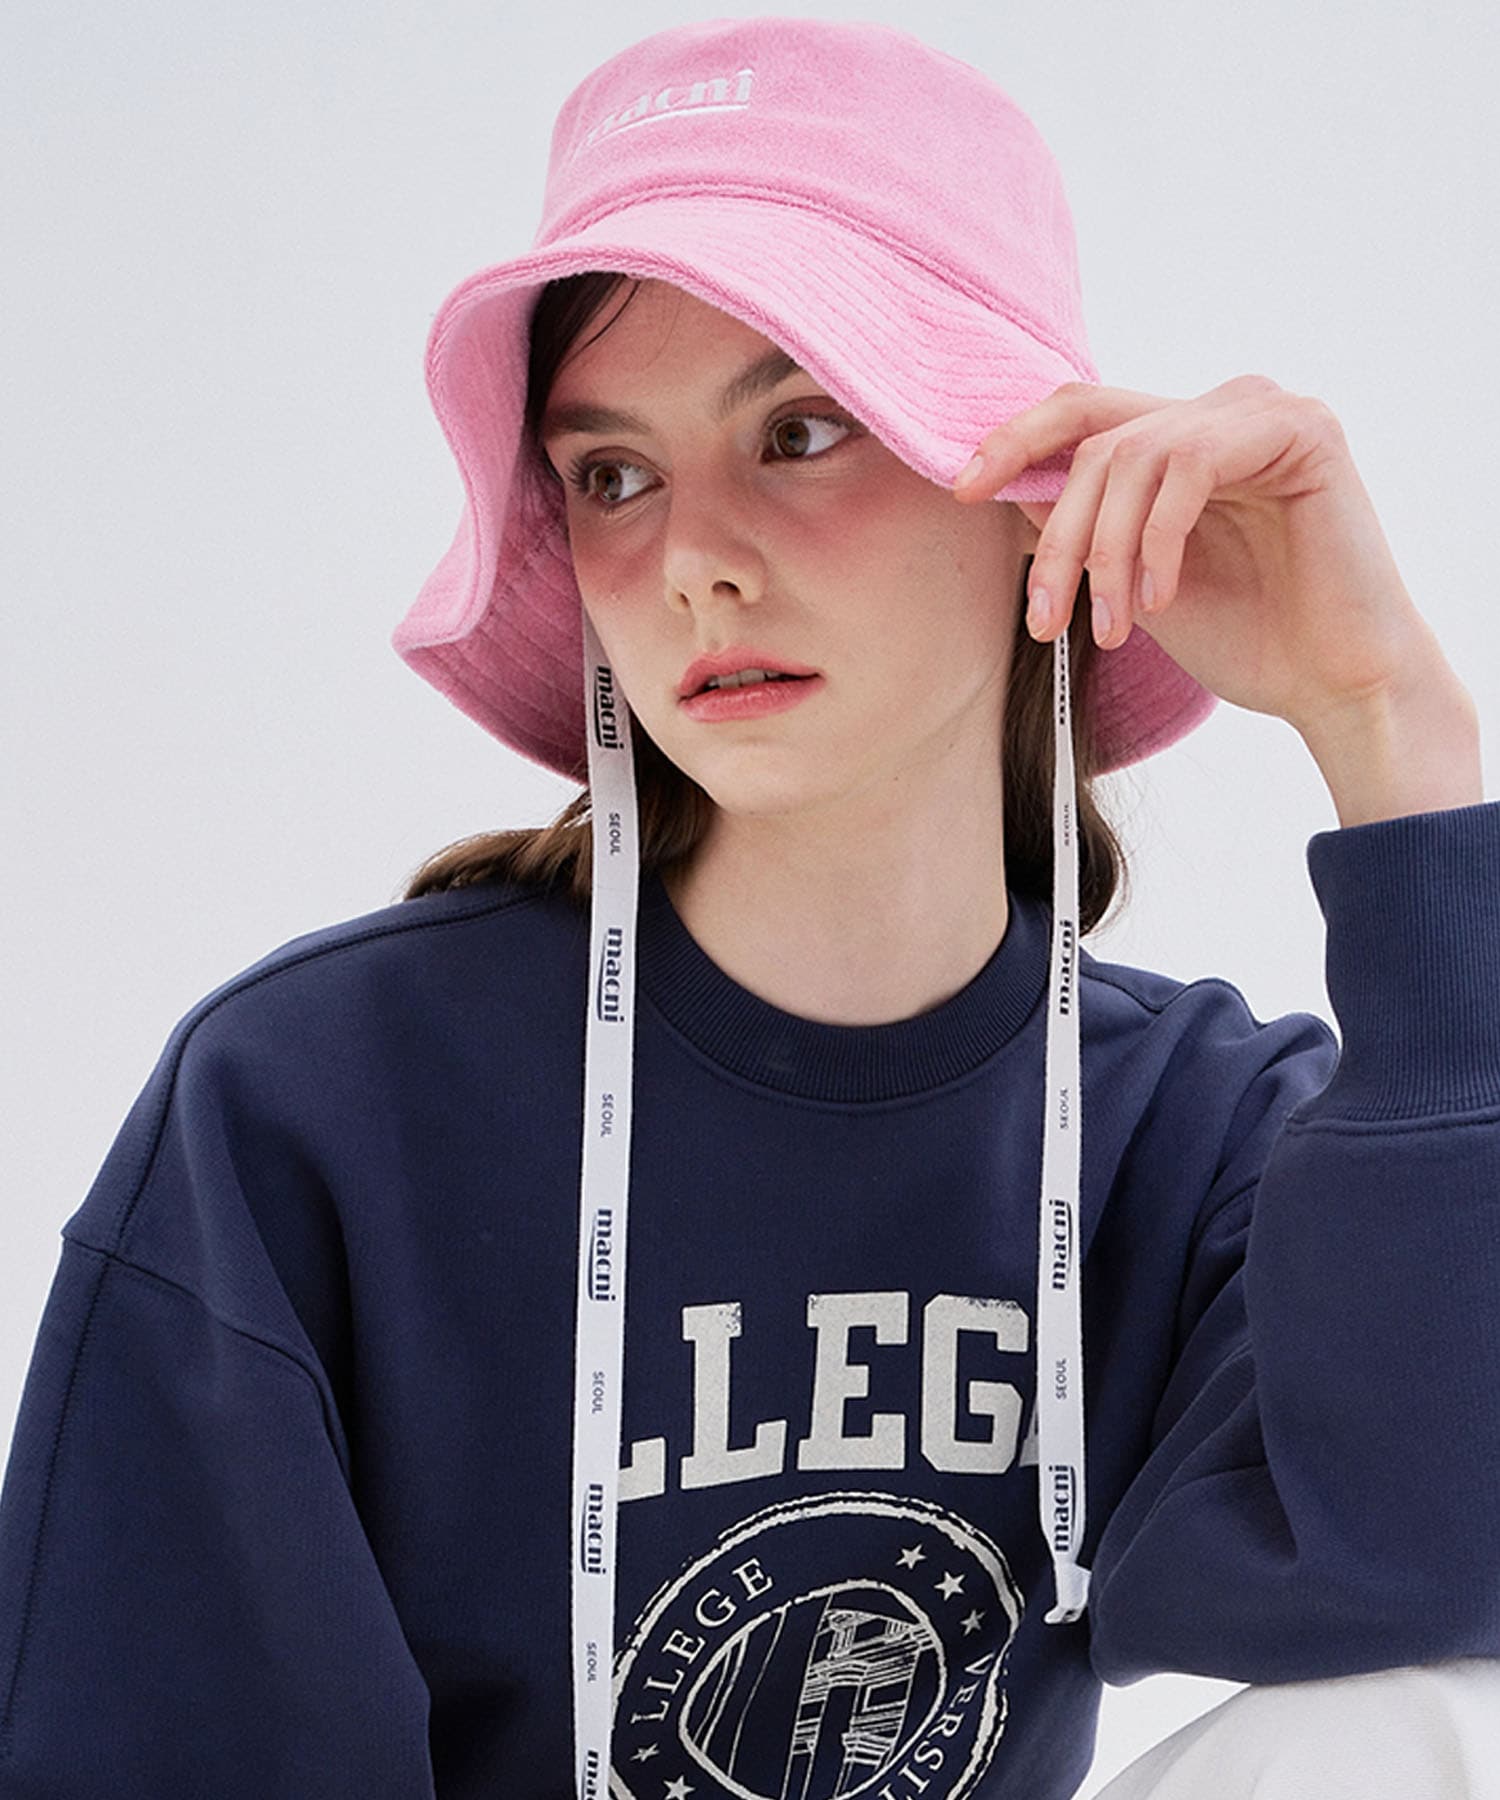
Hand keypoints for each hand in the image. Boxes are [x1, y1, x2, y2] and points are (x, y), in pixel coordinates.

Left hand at [953, 375, 1452, 740]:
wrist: (1333, 683)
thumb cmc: (1245, 637)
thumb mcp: (1131, 582)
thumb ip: (1084, 530)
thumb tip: (1010, 492)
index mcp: (1181, 440)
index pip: (1082, 413)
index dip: (1014, 441)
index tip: (963, 490)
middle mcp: (1220, 412)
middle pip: (1096, 437)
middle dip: (1056, 532)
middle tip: (1042, 615)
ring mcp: (1263, 412)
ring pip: (1134, 454)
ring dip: (1104, 552)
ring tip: (1109, 626)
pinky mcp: (1302, 428)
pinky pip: (1190, 464)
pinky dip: (1158, 539)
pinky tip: (1160, 599)